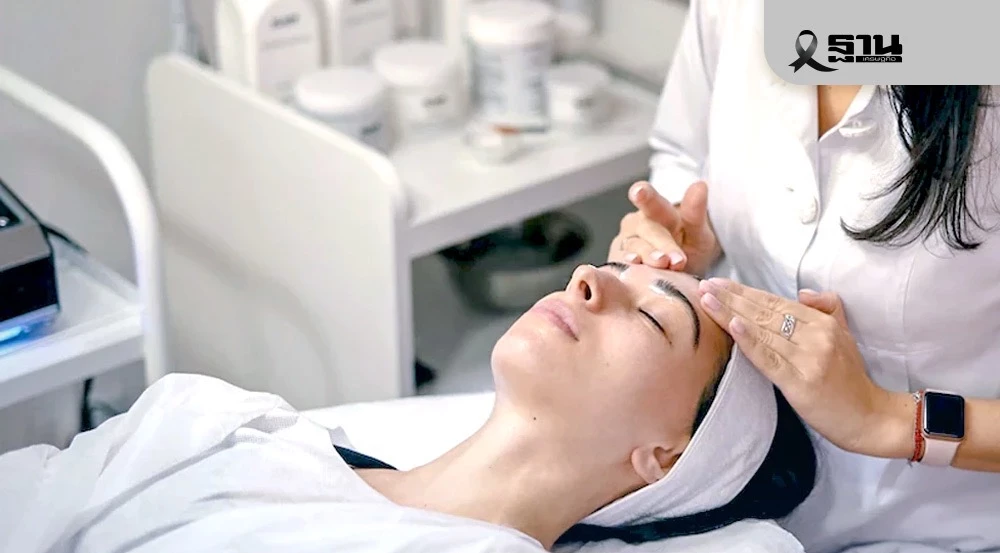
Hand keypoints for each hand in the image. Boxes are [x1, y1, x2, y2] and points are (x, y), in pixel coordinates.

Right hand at [608, 181, 721, 275]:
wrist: (680, 271)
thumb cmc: (687, 247)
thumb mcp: (699, 232)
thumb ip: (696, 212)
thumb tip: (700, 185)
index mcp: (657, 210)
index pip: (649, 199)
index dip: (644, 196)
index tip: (640, 191)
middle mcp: (637, 224)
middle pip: (646, 229)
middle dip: (662, 243)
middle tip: (677, 259)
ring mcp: (625, 243)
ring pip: (634, 248)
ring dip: (648, 256)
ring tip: (663, 265)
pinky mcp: (618, 263)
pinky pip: (622, 264)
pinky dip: (631, 268)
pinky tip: (636, 269)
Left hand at [695, 278, 914, 458]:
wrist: (870, 418)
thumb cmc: (851, 380)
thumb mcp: (845, 336)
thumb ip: (827, 309)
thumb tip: (802, 293)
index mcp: (823, 323)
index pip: (776, 303)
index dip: (746, 292)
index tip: (719, 283)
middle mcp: (816, 336)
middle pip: (765, 313)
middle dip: (732, 298)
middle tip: (705, 285)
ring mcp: (808, 358)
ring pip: (763, 331)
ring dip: (731, 314)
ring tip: (707, 300)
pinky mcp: (800, 382)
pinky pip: (769, 358)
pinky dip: (750, 341)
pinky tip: (733, 325)